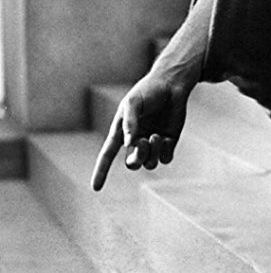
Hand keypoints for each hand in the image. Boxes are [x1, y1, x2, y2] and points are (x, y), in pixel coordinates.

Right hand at [90, 72, 191, 190]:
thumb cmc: (148, 90)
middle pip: (132, 163)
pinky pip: (165, 159)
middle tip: (145, 142)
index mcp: (121, 131)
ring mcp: (153, 142)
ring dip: (152, 153)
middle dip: (137, 158)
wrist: (171, 84)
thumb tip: (128, 144)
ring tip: (156, 136)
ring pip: (149, 164)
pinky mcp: (168, 142)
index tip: (96, 188)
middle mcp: (136, 140)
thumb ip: (129, 122)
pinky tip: (166, 138)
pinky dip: (164, 152)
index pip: (107, 155)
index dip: (101, 171)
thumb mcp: (133, 102)